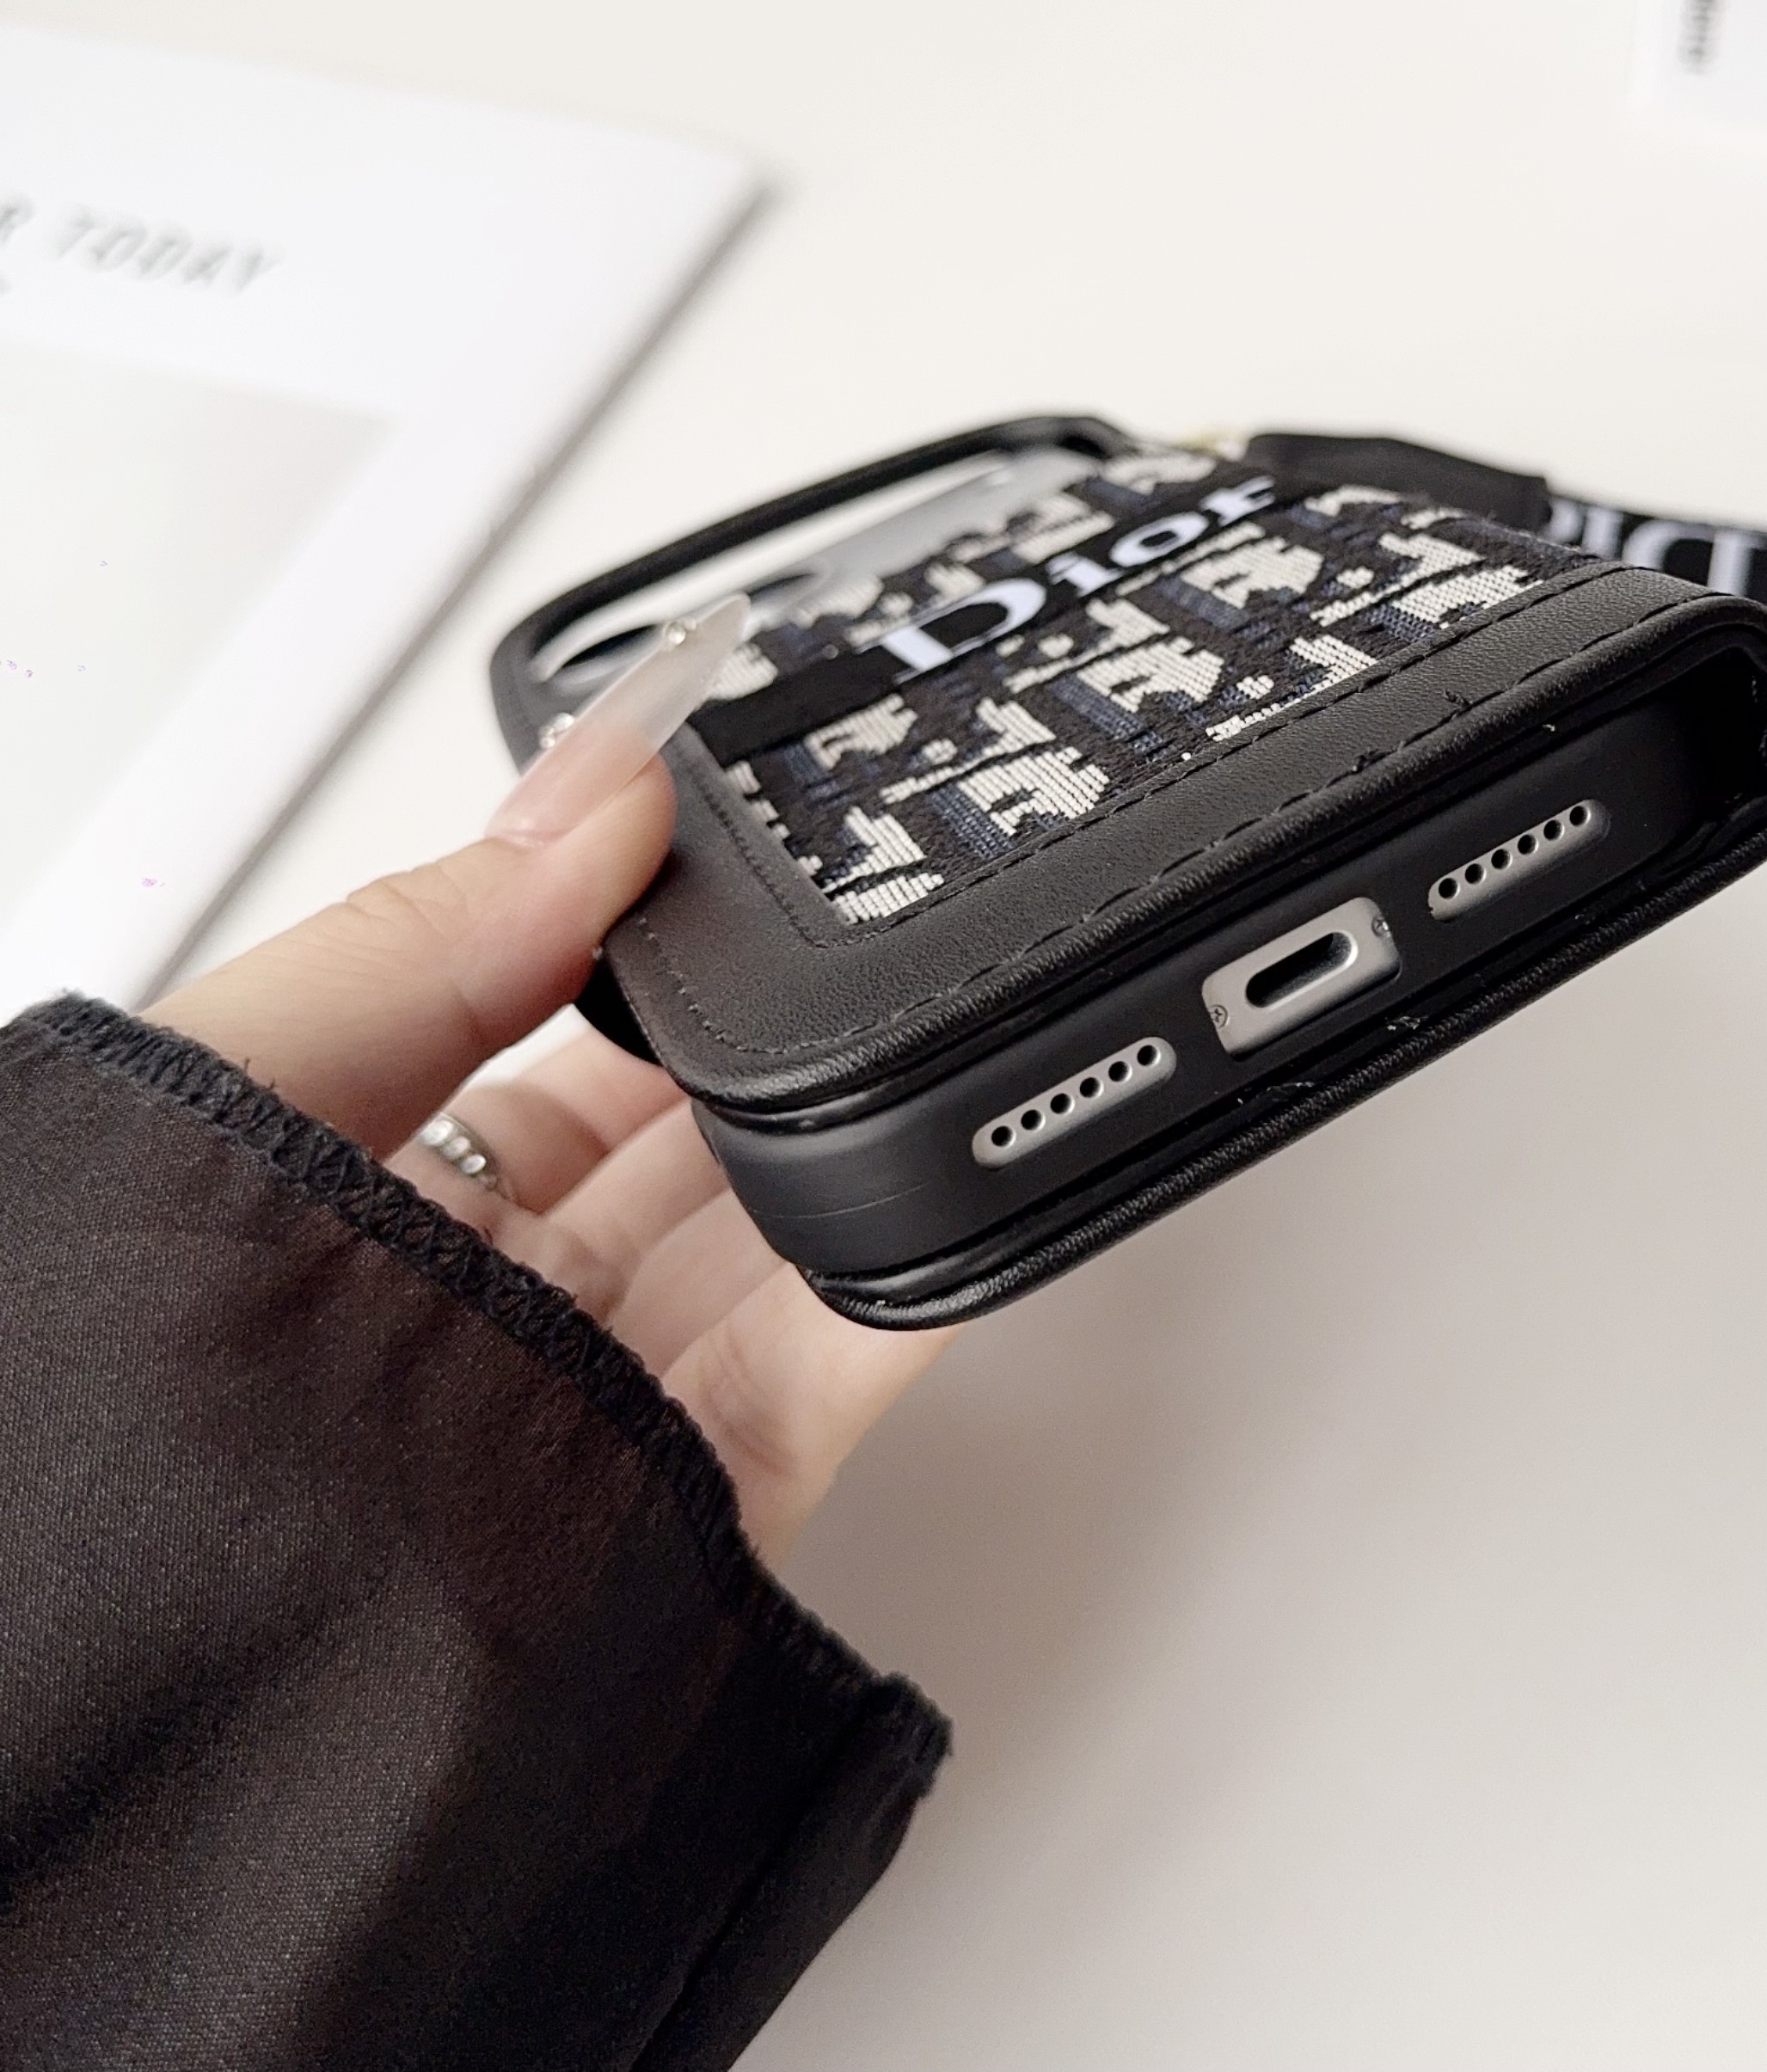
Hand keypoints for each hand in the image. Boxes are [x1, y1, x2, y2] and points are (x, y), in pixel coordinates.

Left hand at [149, 603, 944, 1563]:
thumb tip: (598, 788)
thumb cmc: (113, 1398)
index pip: (552, 1041)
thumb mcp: (238, 1103)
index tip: (734, 862)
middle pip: (684, 1144)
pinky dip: (904, 1289)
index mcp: (369, 1201)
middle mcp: (492, 1307)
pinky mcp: (689, 1520)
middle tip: (835, 961)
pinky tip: (944, 1202)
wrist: (137, 1687)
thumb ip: (421, 944)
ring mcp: (598, 1413)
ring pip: (773, 1249)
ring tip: (907, 1059)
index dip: (649, 947)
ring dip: (847, 1152)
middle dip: (768, 1052)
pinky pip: (825, 1381)